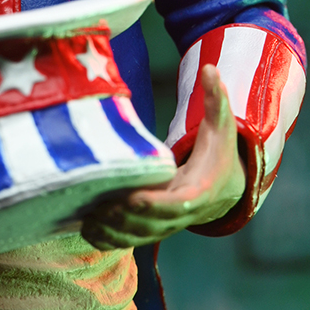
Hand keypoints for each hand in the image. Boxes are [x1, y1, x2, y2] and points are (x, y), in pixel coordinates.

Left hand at [82, 64, 246, 248]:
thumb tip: (211, 68)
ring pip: (138, 237)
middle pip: (152, 225)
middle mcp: (181, 215)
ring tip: (88, 219)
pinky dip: (109, 241)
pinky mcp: (153, 230)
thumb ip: (216, 101)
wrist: (222, 188)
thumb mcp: (221, 129)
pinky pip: (130, 241)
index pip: (176, 204)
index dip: (154, 204)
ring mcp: (166, 226)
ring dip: (112, 232)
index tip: (132, 199)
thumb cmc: (217, 154)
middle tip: (98, 208)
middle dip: (125, 220)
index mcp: (198, 192)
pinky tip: (87, 230)